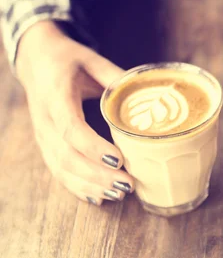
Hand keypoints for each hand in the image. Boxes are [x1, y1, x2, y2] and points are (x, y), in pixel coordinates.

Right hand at [16, 21, 133, 205]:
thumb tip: (150, 91)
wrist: (36, 60)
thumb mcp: (92, 59)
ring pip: (61, 168)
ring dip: (90, 185)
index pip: (70, 128)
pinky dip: (78, 188)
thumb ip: (116, 77)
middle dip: (97, 175)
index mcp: (55, 96)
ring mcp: (42, 135)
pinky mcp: (45, 145)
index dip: (93, 147)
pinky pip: (58, 171)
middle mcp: (45, 120)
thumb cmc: (68, 59)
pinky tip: (99, 197)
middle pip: (67, 155)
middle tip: (128, 184)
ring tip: (119, 194)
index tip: (118, 160)